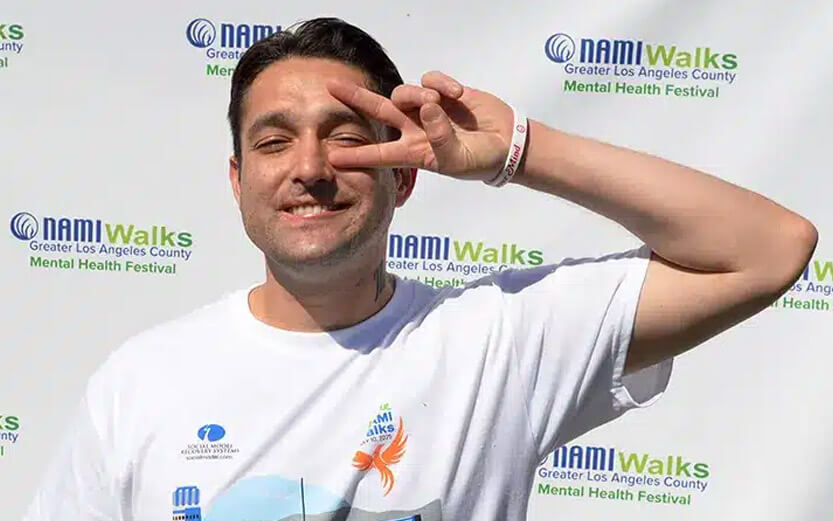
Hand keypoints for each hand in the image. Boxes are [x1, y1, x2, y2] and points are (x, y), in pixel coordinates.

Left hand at [326, 71, 514, 181]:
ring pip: (405, 93)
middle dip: (356, 99)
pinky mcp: (442, 92)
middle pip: (378, 111)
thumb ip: (440, 137)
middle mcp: (414, 129)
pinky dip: (441, 83)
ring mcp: (427, 109)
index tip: (332, 157)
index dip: (357, 156)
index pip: (379, 154)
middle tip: (331, 87)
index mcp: (413, 153)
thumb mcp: (457, 160)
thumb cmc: (479, 160)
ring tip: (438, 102)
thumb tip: (427, 106)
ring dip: (417, 94)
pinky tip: (458, 94)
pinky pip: (430, 79)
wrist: (505, 143)